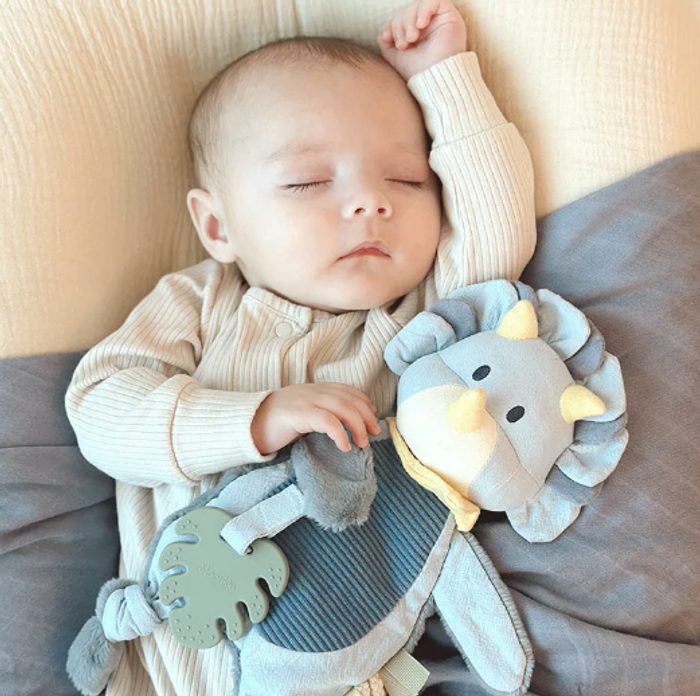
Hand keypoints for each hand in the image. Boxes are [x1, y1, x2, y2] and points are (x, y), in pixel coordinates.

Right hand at [250, 383, 380, 454]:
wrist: (246, 425)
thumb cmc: (274, 425)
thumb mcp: (301, 414)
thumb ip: (319, 414)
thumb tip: (342, 426)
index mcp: (313, 390)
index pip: (346, 389)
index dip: (363, 401)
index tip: (373, 415)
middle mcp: (312, 391)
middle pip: (349, 398)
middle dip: (366, 416)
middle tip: (374, 433)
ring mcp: (305, 401)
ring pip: (342, 407)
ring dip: (358, 426)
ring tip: (362, 443)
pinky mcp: (298, 414)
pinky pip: (327, 421)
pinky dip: (341, 433)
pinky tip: (345, 446)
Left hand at [377, 0, 466, 81]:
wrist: (435, 80)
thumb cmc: (417, 73)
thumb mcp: (397, 58)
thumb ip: (388, 45)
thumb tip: (382, 33)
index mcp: (418, 36)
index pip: (401, 19)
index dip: (391, 25)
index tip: (387, 38)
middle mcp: (429, 27)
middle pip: (407, 12)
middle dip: (400, 25)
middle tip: (403, 44)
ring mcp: (439, 21)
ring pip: (417, 5)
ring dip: (409, 20)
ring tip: (411, 39)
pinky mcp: (449, 16)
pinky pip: (434, 0)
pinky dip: (423, 10)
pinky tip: (421, 25)